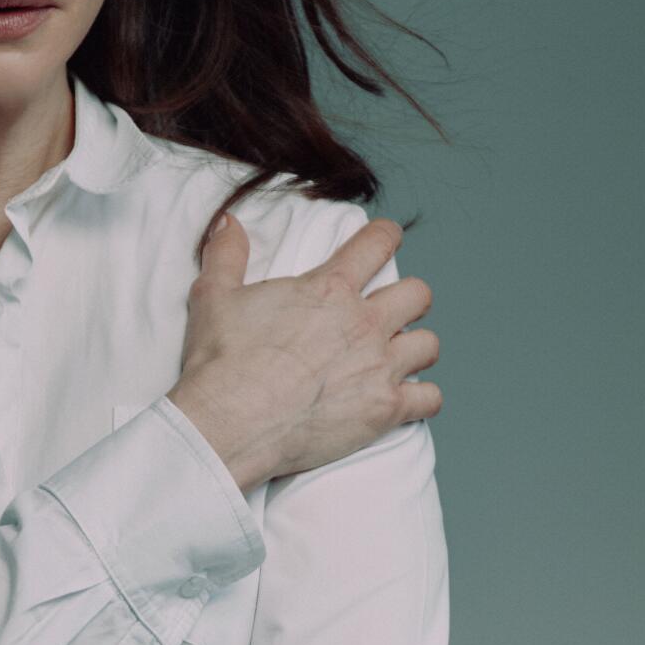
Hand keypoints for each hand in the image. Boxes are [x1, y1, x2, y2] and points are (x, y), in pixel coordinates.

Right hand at [167, 212, 441, 493]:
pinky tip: (405, 398)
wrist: (230, 423)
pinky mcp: (384, 410)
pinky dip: (422, 398)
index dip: (386, 236)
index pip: (377, 245)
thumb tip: (228, 221)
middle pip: (417, 295)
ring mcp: (379, 367)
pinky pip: (430, 399)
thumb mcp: (214, 295)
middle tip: (391, 309)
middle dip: (409, 298)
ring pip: (429, 345)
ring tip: (398, 355)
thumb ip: (227, 253)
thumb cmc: (223, 361)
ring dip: (416, 348)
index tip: (386, 238)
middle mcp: (363, 323)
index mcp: (330, 289)